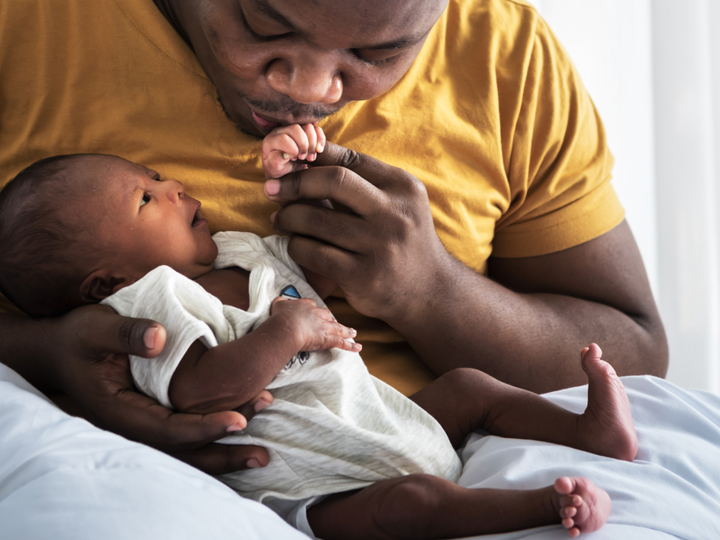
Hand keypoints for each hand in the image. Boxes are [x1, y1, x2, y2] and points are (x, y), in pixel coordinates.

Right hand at [46, 304, 269, 474]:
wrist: (59, 351)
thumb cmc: (77, 338)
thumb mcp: (95, 328)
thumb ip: (125, 333)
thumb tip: (160, 339)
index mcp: (118, 412)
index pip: (166, 430)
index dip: (203, 428)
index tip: (238, 421)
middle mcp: (132, 428)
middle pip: (181, 451)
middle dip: (222, 453)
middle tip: (260, 453)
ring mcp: (142, 427)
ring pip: (184, 452)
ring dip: (222, 454)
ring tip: (259, 455)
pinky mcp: (152, 419)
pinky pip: (184, 439)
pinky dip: (211, 441)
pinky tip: (240, 434)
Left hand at [262, 123, 325, 178]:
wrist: (285, 170)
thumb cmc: (277, 169)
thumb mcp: (274, 169)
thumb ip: (276, 161)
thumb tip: (285, 154)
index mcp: (271, 140)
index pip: (284, 138)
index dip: (293, 149)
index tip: (295, 159)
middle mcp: (282, 131)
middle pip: (296, 128)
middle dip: (304, 145)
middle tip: (305, 158)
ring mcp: (294, 129)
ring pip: (308, 126)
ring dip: (313, 143)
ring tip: (311, 157)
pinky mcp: (306, 131)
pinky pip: (316, 129)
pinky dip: (320, 139)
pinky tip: (319, 151)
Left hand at [263, 142, 455, 324]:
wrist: (429, 291)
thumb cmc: (403, 239)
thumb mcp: (398, 203)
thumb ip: (363, 182)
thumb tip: (306, 157)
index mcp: (402, 187)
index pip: (350, 159)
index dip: (313, 157)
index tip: (288, 163)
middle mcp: (394, 213)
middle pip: (334, 181)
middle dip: (296, 182)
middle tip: (273, 189)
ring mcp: (379, 245)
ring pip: (316, 220)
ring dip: (289, 217)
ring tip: (281, 219)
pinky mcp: (362, 275)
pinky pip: (314, 252)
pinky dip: (296, 245)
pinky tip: (295, 244)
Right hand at [270, 296, 360, 352]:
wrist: (287, 326)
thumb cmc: (280, 316)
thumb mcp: (278, 304)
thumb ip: (281, 302)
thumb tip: (280, 301)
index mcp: (307, 305)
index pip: (314, 306)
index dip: (315, 311)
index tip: (315, 313)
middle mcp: (318, 314)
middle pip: (328, 316)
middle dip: (332, 320)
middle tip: (335, 323)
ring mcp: (324, 326)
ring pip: (338, 328)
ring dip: (347, 331)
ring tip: (353, 333)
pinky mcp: (328, 338)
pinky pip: (342, 343)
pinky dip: (350, 346)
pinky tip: (358, 347)